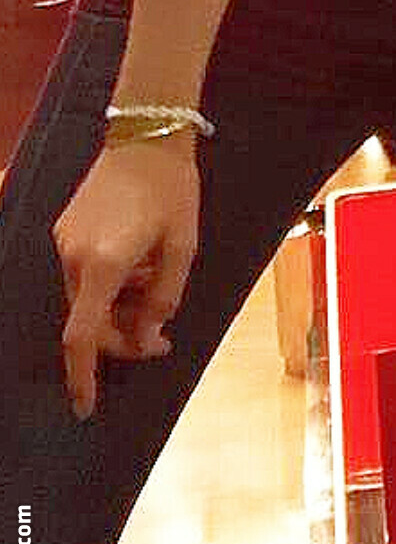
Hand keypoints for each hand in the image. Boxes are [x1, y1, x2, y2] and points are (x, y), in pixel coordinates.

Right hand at [52, 139, 200, 419]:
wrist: (146, 136)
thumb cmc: (173, 189)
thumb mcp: (183, 247)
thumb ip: (163, 298)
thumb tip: (147, 340)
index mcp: (103, 264)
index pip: (83, 336)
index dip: (83, 376)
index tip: (87, 407)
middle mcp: (73, 257)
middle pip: (89, 321)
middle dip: (123, 336)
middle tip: (162, 337)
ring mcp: (64, 243)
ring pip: (86, 299)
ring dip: (119, 307)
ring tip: (158, 279)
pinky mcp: (65, 231)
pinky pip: (84, 274)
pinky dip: (110, 284)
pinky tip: (140, 262)